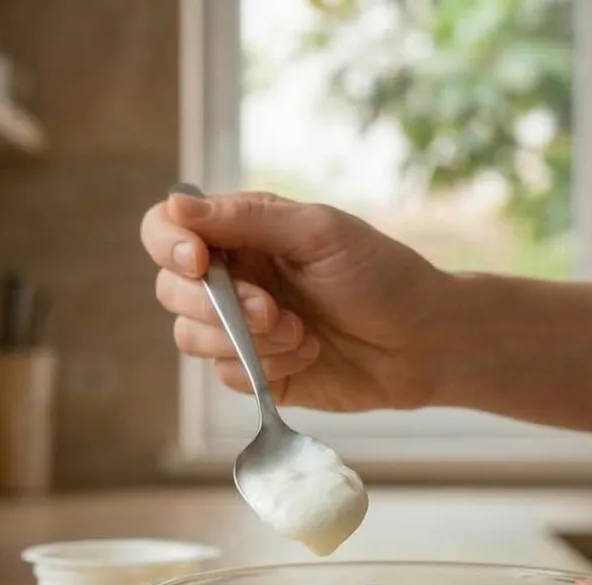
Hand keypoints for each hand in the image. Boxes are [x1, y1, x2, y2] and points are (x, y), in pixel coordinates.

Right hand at [139, 191, 449, 411]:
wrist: (423, 343)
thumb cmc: (381, 275)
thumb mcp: (319, 233)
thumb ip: (247, 218)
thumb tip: (176, 204)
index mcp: (241, 232)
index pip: (167, 229)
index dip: (169, 245)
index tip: (198, 261)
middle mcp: (232, 277)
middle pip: (172, 290)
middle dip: (218, 306)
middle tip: (273, 311)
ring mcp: (239, 328)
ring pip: (191, 337)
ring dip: (247, 340)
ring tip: (300, 333)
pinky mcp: (253, 371)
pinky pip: (224, 374)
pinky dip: (264, 368)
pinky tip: (306, 355)